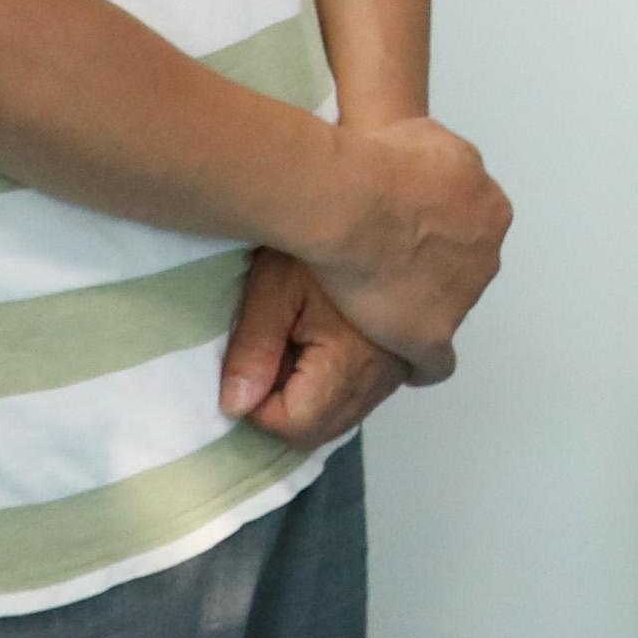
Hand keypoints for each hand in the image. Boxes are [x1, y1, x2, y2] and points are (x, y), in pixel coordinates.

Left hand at [216, 252, 404, 445]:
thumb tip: (235, 406)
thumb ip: (253, 349)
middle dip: (285, 407)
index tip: (251, 365)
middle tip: (271, 354)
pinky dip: (335, 386)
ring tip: (297, 342)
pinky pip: (362, 396)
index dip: (260, 406)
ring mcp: (396, 371)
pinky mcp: (403, 358)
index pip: (294, 426)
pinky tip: (324, 341)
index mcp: (347, 365)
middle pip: (320, 432)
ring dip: (310, 398)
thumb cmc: (320, 241)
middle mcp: (380, 379)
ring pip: (342, 418)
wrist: (376, 206)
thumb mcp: (273, 286)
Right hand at [300, 110, 510, 377]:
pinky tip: (405, 365)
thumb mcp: (426, 135)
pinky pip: (436, 361)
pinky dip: (422, 363)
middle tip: (387, 269)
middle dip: (432, 271)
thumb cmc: (380, 163)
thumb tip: (433, 167)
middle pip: (463, 271)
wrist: (354, 199)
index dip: (435, 234)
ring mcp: (463, 297)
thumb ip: (441, 159)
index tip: (409, 237)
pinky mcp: (433, 334)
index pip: (470, 230)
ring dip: (420, 309)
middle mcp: (486, 254)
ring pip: (447, 310)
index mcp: (490, 209)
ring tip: (377, 308)